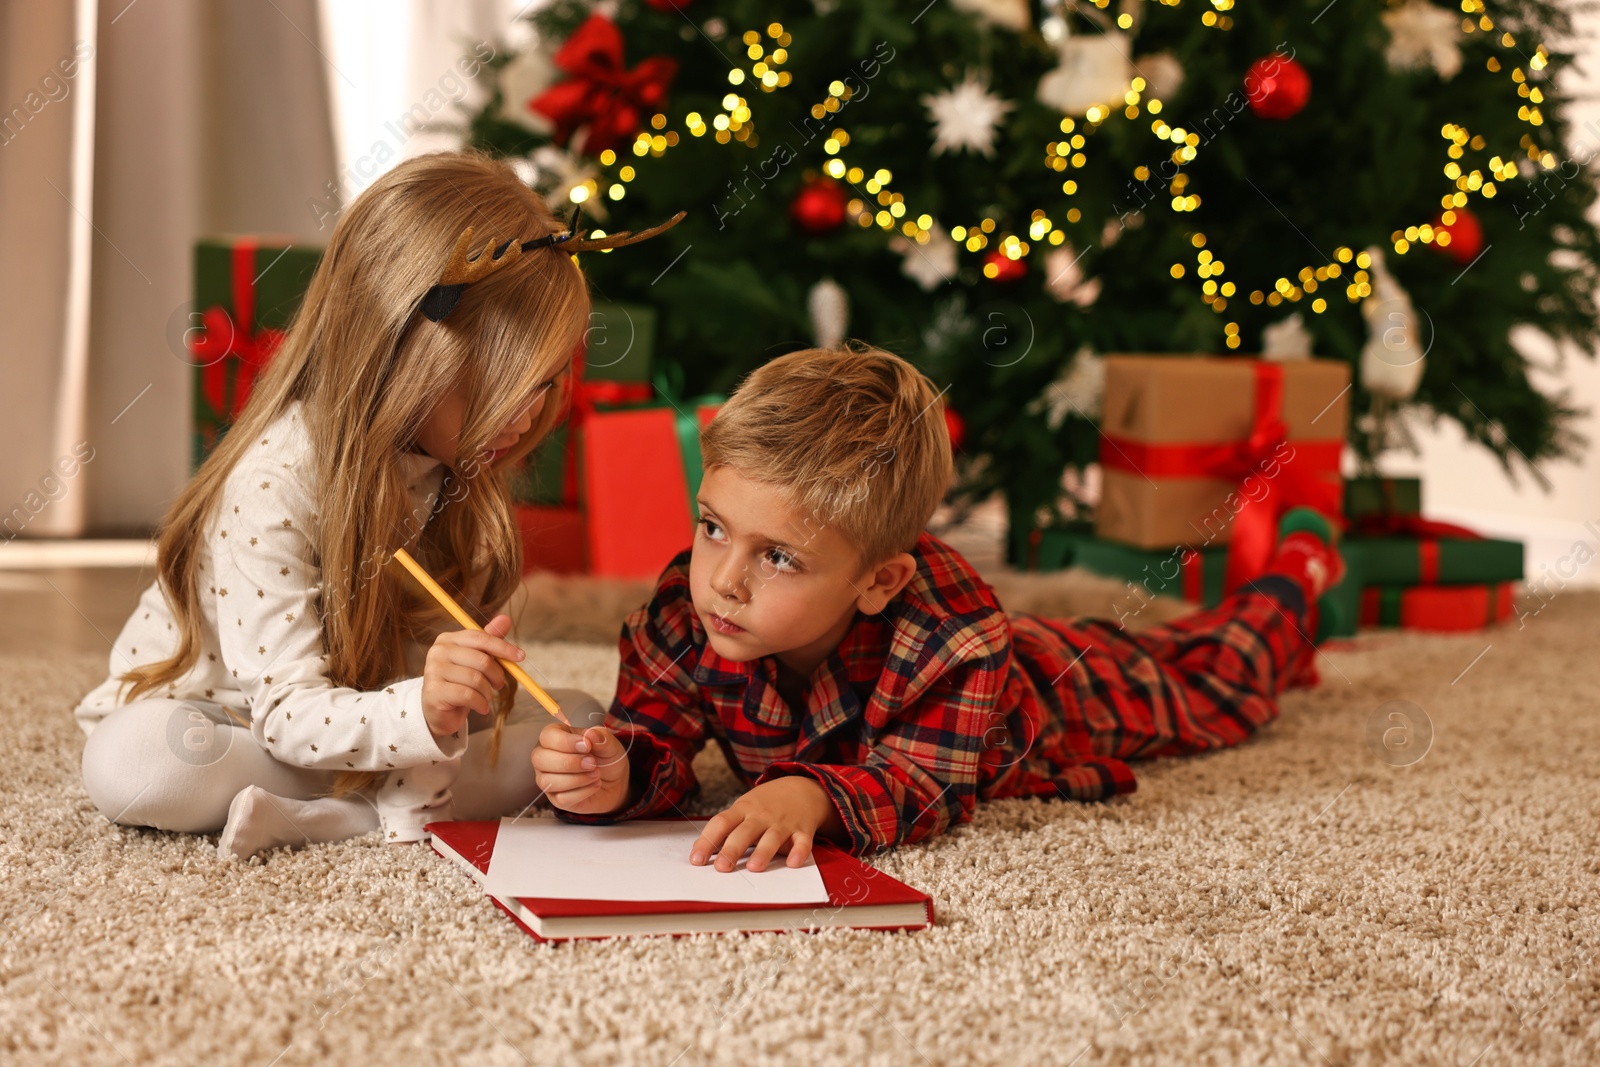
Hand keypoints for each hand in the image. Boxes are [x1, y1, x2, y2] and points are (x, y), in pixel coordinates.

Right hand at [421, 613, 522, 738]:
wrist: (439, 712)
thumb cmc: (460, 683)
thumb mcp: (476, 660)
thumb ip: (489, 641)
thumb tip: (506, 619)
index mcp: (448, 639)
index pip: (480, 638)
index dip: (503, 647)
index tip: (521, 656)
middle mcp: (438, 651)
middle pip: (481, 660)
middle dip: (497, 675)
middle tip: (499, 685)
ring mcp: (433, 671)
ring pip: (476, 679)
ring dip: (488, 692)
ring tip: (486, 697)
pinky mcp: (434, 691)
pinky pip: (468, 695)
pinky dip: (481, 703)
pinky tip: (482, 707)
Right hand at [532, 723, 631, 814]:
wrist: (614, 781)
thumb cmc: (605, 757)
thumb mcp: (609, 743)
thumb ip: (601, 736)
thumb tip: (591, 734)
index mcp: (554, 737)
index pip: (547, 736)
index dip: (566, 742)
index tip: (587, 746)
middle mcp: (545, 757)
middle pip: (539, 759)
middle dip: (569, 762)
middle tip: (592, 763)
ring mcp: (548, 779)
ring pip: (547, 781)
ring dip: (576, 779)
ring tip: (596, 774)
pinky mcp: (556, 798)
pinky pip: (561, 798)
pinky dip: (582, 792)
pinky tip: (594, 784)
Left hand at [690, 777, 843, 872]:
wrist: (803, 788)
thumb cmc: (766, 804)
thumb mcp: (744, 808)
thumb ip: (726, 828)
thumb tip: (700, 852)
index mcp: (743, 809)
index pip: (721, 823)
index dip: (707, 841)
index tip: (696, 860)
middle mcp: (761, 815)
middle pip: (744, 832)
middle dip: (732, 849)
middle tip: (721, 868)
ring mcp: (783, 822)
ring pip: (772, 837)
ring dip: (763, 852)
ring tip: (754, 868)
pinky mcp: (803, 829)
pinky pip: (802, 841)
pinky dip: (799, 852)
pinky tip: (793, 863)